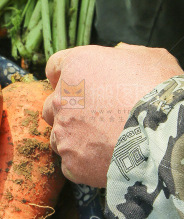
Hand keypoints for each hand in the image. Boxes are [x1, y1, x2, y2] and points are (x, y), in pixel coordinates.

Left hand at [42, 44, 182, 186]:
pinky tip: (105, 160)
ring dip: (74, 138)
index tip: (77, 85)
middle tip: (94, 117)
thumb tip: (119, 54)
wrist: (165, 135)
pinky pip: (71, 164)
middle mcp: (62, 99)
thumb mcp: (150, 58)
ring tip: (102, 142)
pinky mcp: (72, 162)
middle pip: (53, 104)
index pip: (55, 67)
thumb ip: (126, 54)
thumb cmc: (160, 92)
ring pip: (58, 136)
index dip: (66, 76)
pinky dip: (84, 163)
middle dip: (68, 109)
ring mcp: (64, 133)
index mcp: (76, 67)